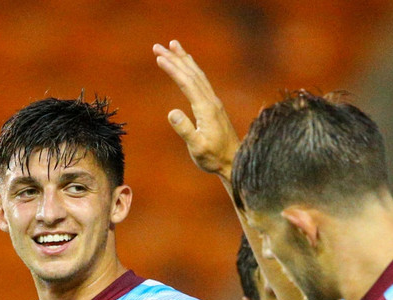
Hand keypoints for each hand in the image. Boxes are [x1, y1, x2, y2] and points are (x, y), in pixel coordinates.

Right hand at [153, 40, 240, 177]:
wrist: (234, 162)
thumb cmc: (214, 158)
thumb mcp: (197, 148)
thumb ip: (185, 130)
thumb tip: (172, 112)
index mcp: (206, 108)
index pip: (187, 83)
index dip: (173, 69)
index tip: (159, 57)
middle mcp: (211, 101)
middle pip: (191, 73)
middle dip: (174, 58)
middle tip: (157, 46)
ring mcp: (214, 102)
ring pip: (197, 74)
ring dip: (184, 59)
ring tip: (173, 45)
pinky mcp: (214, 106)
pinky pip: (201, 81)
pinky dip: (192, 69)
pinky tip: (188, 65)